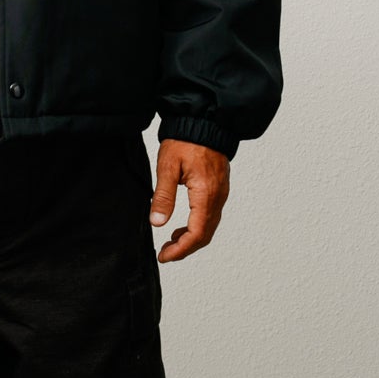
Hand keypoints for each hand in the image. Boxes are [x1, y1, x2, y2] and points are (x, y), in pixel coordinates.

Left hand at [148, 141, 230, 261]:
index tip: (164, 256)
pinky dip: (197, 227)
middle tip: (165, 253)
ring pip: (209, 227)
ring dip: (191, 239)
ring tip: (170, 242)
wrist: (205, 122)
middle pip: (205, 235)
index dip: (180, 250)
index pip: (196, 233)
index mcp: (205, 194)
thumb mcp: (168, 167)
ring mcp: (221, 194)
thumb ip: (163, 196)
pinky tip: (182, 227)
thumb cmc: (186, 140)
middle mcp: (218, 197)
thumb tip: (157, 222)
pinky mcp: (219, 190)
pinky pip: (211, 216)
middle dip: (185, 249)